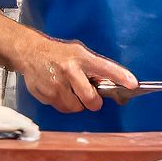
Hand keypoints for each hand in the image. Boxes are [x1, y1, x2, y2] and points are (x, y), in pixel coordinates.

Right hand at [13, 36, 135, 114]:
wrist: (29, 52)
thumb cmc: (57, 53)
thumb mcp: (77, 52)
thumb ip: (93, 67)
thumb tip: (111, 84)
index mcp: (80, 58)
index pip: (105, 68)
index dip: (120, 76)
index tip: (132, 83)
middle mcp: (69, 71)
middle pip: (90, 99)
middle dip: (94, 102)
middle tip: (92, 99)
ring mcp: (56, 84)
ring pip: (75, 107)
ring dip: (77, 103)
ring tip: (70, 90)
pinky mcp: (46, 95)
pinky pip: (62, 108)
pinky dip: (63, 103)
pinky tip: (58, 90)